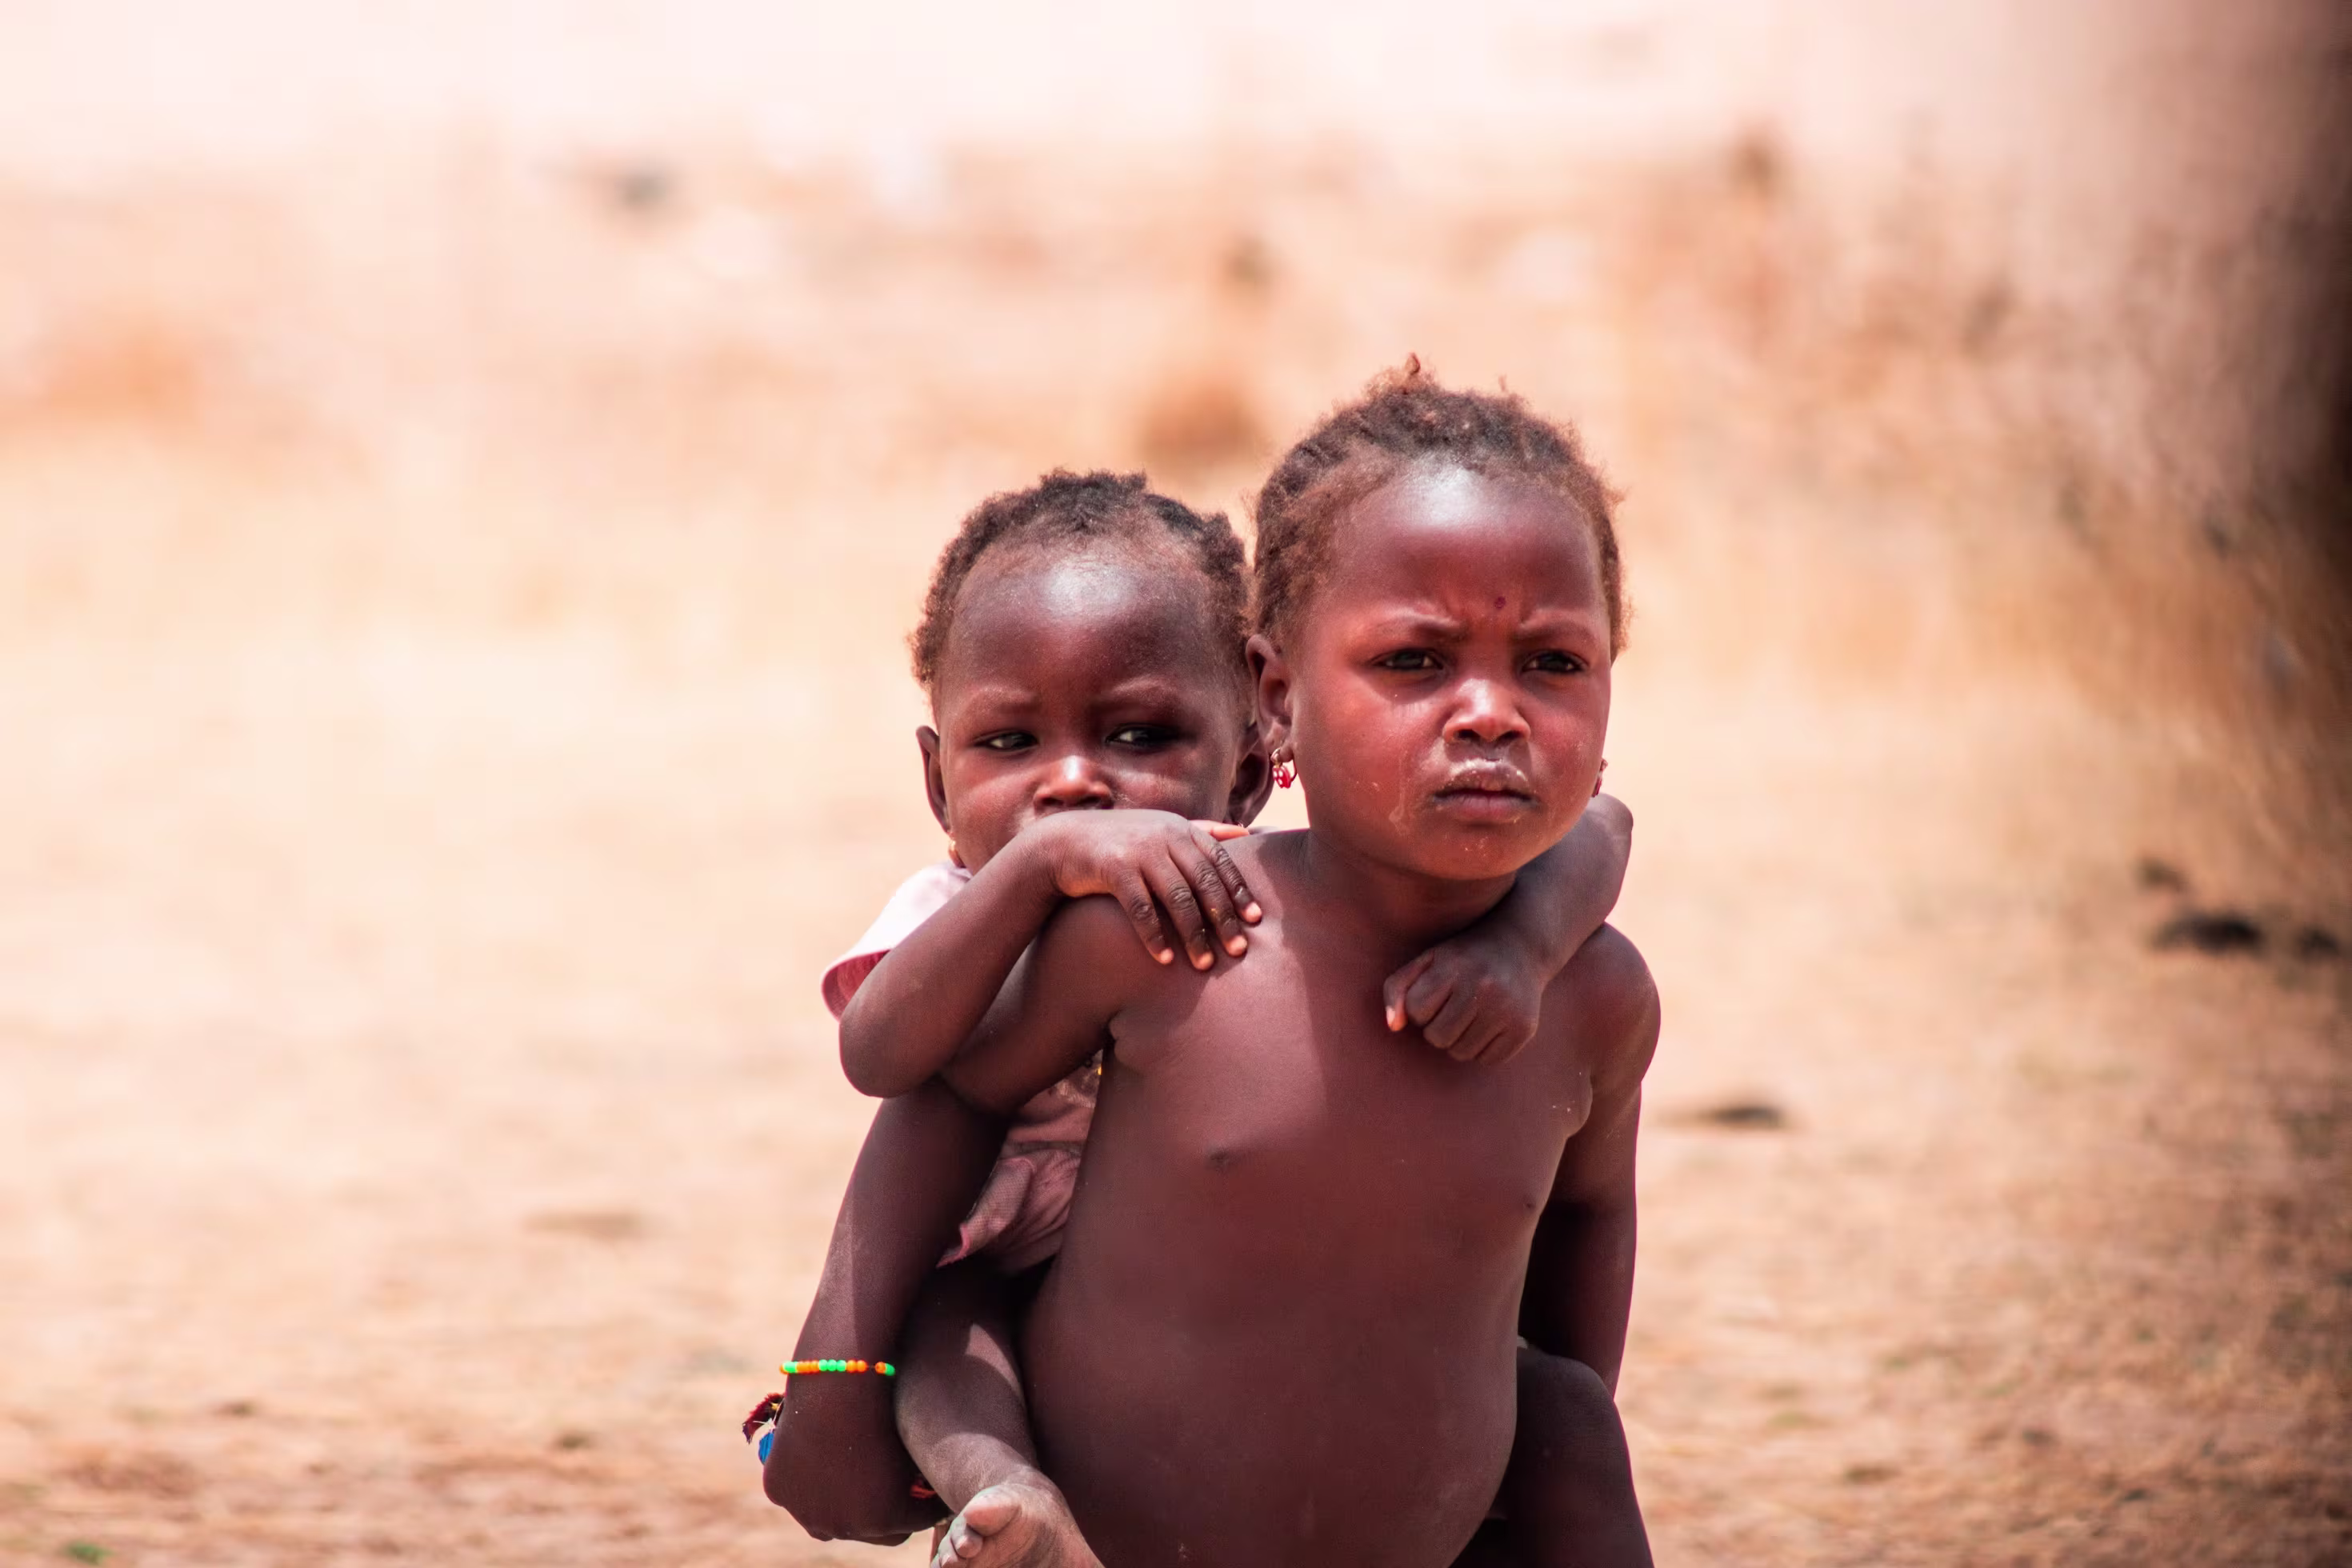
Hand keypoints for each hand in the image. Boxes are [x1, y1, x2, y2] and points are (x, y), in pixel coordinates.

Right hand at [1031, 811, 1258, 970]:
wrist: (1065, 843)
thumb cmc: (1123, 842)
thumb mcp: (1163, 829)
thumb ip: (1203, 831)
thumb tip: (1247, 832)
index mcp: (1181, 829)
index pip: (1219, 862)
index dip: (1238, 892)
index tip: (1255, 921)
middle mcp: (1165, 836)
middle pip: (1204, 883)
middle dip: (1223, 919)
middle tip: (1237, 951)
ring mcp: (1139, 851)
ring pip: (1177, 898)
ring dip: (1193, 935)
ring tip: (1204, 964)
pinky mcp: (1114, 868)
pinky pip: (1141, 908)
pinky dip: (1154, 936)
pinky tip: (1165, 960)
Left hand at [1381, 935, 1544, 1065]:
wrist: (1519, 947)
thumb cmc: (1462, 959)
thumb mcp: (1426, 961)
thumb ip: (1396, 989)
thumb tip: (1393, 1027)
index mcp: (1453, 966)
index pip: (1416, 1012)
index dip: (1421, 1008)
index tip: (1436, 994)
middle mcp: (1483, 987)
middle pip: (1437, 1038)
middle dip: (1438, 1027)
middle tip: (1453, 1007)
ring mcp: (1507, 1009)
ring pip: (1461, 1053)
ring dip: (1460, 1040)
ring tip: (1471, 1014)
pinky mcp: (1524, 1028)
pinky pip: (1488, 1060)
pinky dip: (1483, 1048)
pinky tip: (1490, 1023)